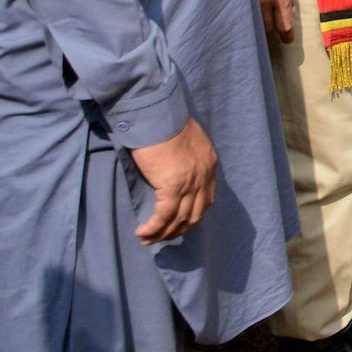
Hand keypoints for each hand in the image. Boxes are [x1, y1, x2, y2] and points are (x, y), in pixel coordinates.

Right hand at [129, 118, 217, 245]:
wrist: (156, 113)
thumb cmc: (164, 121)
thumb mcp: (184, 139)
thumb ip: (184, 157)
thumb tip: (174, 169)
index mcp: (209, 162)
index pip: (206, 198)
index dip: (192, 215)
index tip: (178, 224)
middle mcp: (205, 174)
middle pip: (196, 213)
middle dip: (178, 229)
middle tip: (161, 237)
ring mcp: (191, 181)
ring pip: (180, 218)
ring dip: (163, 232)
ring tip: (147, 239)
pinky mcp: (173, 185)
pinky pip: (164, 215)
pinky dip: (154, 227)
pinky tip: (142, 232)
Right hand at [248, 0, 295, 44]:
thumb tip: (289, 11)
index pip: (284, 25)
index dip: (287, 35)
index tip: (287, 40)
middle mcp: (263, 2)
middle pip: (268, 28)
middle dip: (272, 30)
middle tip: (274, 28)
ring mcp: (247, 0)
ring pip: (253, 23)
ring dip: (257, 24)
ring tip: (259, 22)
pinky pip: (240, 13)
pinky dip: (244, 16)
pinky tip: (245, 16)